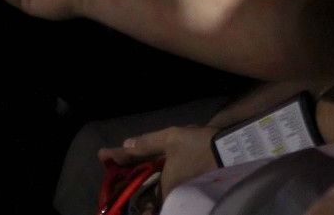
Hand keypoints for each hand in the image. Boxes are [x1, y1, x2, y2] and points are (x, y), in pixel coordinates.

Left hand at [99, 124, 218, 197]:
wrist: (231, 151)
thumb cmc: (198, 146)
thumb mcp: (171, 139)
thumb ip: (147, 144)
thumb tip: (125, 146)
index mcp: (162, 188)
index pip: (132, 180)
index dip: (117, 164)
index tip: (102, 154)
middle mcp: (169, 195)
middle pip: (142, 185)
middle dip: (127, 173)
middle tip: (113, 158)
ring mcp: (180, 191)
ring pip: (154, 184)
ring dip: (141, 172)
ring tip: (128, 158)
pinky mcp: (190, 185)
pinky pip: (165, 181)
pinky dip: (155, 173)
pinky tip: (152, 162)